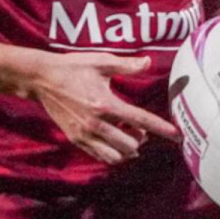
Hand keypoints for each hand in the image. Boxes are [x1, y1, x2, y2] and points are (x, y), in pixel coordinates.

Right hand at [29, 53, 180, 164]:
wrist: (42, 78)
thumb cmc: (73, 67)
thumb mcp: (101, 62)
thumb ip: (126, 65)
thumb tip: (148, 62)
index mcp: (106, 104)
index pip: (141, 120)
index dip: (162, 128)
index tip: (177, 135)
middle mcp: (97, 123)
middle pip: (131, 144)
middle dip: (141, 138)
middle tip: (140, 129)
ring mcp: (85, 134)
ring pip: (116, 155)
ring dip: (127, 149)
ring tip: (127, 136)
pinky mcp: (76, 139)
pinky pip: (100, 156)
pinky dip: (112, 153)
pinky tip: (113, 141)